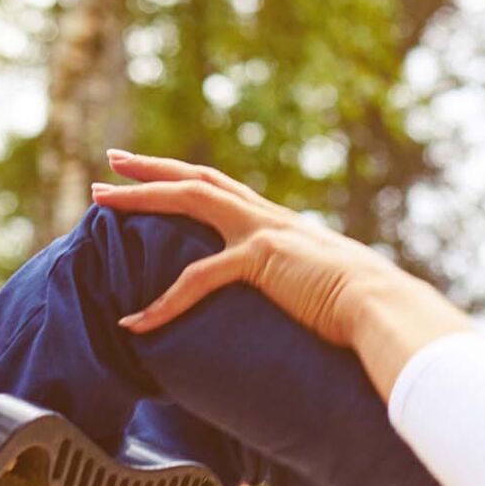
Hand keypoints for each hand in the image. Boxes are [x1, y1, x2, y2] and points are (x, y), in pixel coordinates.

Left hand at [89, 149, 472, 396]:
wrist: (384, 307)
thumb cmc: (362, 309)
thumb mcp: (322, 289)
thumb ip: (301, 285)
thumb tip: (298, 303)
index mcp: (277, 224)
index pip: (221, 191)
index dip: (184, 179)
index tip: (153, 175)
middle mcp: (266, 218)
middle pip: (197, 180)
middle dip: (150, 170)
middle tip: (109, 163)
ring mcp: (262, 232)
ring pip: (188, 200)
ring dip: (140, 197)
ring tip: (99, 198)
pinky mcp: (260, 259)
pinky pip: (196, 278)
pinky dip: (162, 303)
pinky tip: (134, 322)